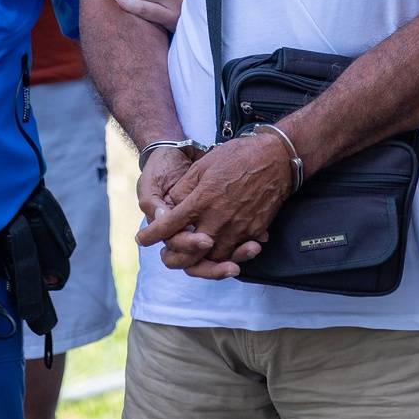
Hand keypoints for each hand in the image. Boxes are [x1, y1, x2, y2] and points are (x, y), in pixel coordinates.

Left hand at [136, 134, 287, 277]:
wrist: (276, 158)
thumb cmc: (238, 157)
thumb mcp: (204, 166)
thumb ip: (184, 189)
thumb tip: (172, 206)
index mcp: (201, 200)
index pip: (169, 226)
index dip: (152, 235)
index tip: (142, 239)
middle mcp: (218, 219)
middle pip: (190, 253)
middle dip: (174, 258)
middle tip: (167, 255)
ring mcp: (238, 228)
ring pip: (213, 259)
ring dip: (200, 261)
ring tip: (192, 256)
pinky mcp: (254, 231)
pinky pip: (236, 252)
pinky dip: (226, 256)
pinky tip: (219, 251)